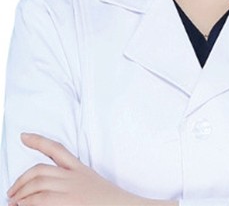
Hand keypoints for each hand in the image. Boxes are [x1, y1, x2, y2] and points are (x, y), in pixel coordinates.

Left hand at [7, 133, 177, 205]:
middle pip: (41, 170)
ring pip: (39, 185)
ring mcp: (72, 189)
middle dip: (21, 180)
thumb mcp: (91, 185)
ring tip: (14, 202)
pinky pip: (42, 200)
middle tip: (12, 192)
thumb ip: (71, 183)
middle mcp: (74, 177)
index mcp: (81, 170)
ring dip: (21, 194)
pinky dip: (29, 203)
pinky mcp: (71, 202)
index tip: (24, 136)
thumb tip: (44, 189)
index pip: (57, 150)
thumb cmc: (110, 201)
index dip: (38, 141)